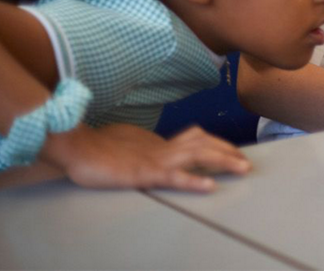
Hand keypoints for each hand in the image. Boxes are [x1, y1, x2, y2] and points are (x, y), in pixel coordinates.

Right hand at [41, 124, 249, 192]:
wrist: (77, 145)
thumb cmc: (96, 145)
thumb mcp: (126, 145)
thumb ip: (140, 148)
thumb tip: (144, 150)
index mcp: (158, 142)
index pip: (194, 137)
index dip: (215, 142)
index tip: (232, 149)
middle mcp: (162, 147)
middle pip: (203, 143)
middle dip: (228, 151)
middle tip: (246, 161)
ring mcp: (155, 159)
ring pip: (198, 155)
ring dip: (223, 160)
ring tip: (242, 168)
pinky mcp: (144, 173)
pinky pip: (174, 177)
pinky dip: (194, 181)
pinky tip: (210, 186)